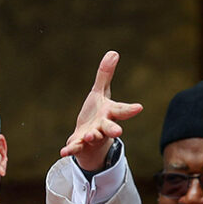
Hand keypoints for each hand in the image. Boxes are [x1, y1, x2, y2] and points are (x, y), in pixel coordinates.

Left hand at [59, 51, 142, 170]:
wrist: (89, 141)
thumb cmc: (97, 114)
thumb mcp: (100, 93)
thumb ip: (105, 75)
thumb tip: (113, 52)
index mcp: (109, 113)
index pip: (121, 110)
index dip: (130, 109)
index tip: (139, 107)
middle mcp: (103, 127)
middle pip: (110, 128)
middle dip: (114, 129)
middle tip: (119, 132)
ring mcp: (92, 137)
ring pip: (94, 137)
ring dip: (92, 136)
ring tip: (90, 135)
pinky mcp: (79, 145)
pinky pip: (75, 147)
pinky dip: (70, 149)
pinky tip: (63, 152)